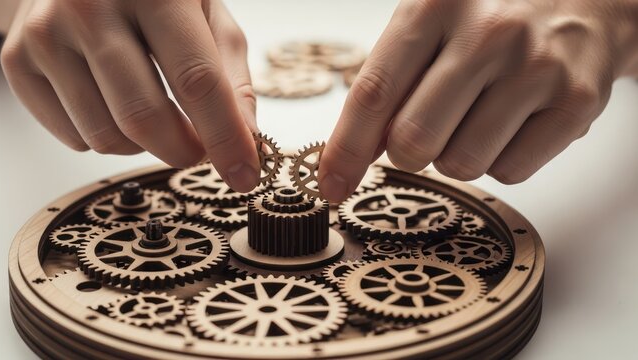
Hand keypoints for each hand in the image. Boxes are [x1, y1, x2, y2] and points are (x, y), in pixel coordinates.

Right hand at [0, 0, 259, 191]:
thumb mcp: (207, 18)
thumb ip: (232, 78)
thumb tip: (248, 143)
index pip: (197, 81)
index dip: (225, 138)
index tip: (244, 176)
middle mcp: (91, 6)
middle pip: (144, 116)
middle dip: (182, 151)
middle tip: (197, 149)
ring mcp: (46, 33)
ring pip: (106, 136)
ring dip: (144, 146)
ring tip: (153, 113)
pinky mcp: (17, 60)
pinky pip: (73, 137)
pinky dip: (105, 138)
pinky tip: (113, 104)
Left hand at [320, 0, 637, 201]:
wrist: (586, 0)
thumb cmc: (491, 17)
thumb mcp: (430, 24)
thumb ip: (390, 81)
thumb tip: (356, 153)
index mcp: (436, 6)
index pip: (374, 93)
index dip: (345, 150)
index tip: (331, 184)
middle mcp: (488, 33)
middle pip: (414, 140)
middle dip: (407, 153)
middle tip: (424, 131)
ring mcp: (537, 68)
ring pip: (461, 164)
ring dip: (456, 156)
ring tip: (477, 116)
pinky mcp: (575, 104)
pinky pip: (510, 172)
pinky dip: (500, 160)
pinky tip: (512, 122)